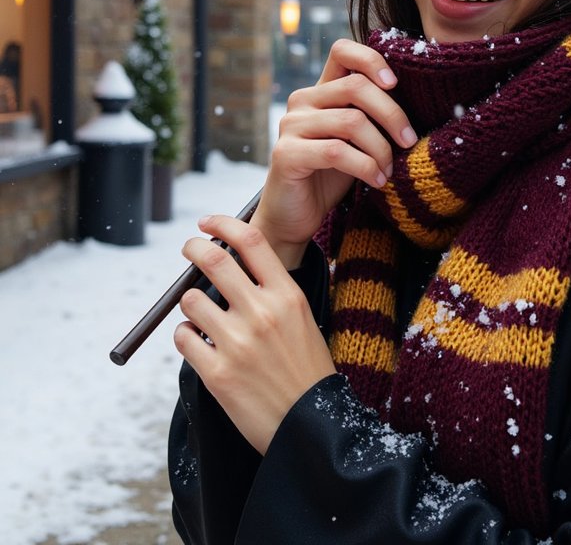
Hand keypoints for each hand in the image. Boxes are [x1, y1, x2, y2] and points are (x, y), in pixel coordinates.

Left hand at [174, 214, 337, 454]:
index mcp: (288, 295)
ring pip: (192, 300)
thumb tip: (232, 264)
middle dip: (194, 249)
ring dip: (191, 303)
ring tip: (202, 316)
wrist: (310, 424)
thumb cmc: (306, 369)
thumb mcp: (301, 318)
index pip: (252, 241)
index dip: (224, 224)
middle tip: (190, 248)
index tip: (208, 223)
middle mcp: (262, 312)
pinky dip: (186, 336)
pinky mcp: (217, 373)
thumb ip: (272, 291)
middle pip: (215, 260)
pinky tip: (200, 344)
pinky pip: (183, 338)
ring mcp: (237, 342)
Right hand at [256, 38, 417, 266]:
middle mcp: (302, 101)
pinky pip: (337, 152)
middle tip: (409, 141)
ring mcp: (291, 125)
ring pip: (352, 122)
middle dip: (392, 114)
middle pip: (356, 87)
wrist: (295, 216)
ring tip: (390, 170)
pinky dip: (366, 167)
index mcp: (321, 90)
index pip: (342, 51)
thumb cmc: (333, 175)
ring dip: (381, 149)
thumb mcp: (358, 139)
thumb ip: (373, 114)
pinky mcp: (286, 154)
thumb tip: (420, 99)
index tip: (395, 83)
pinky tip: (378, 181)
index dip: (371, 59)